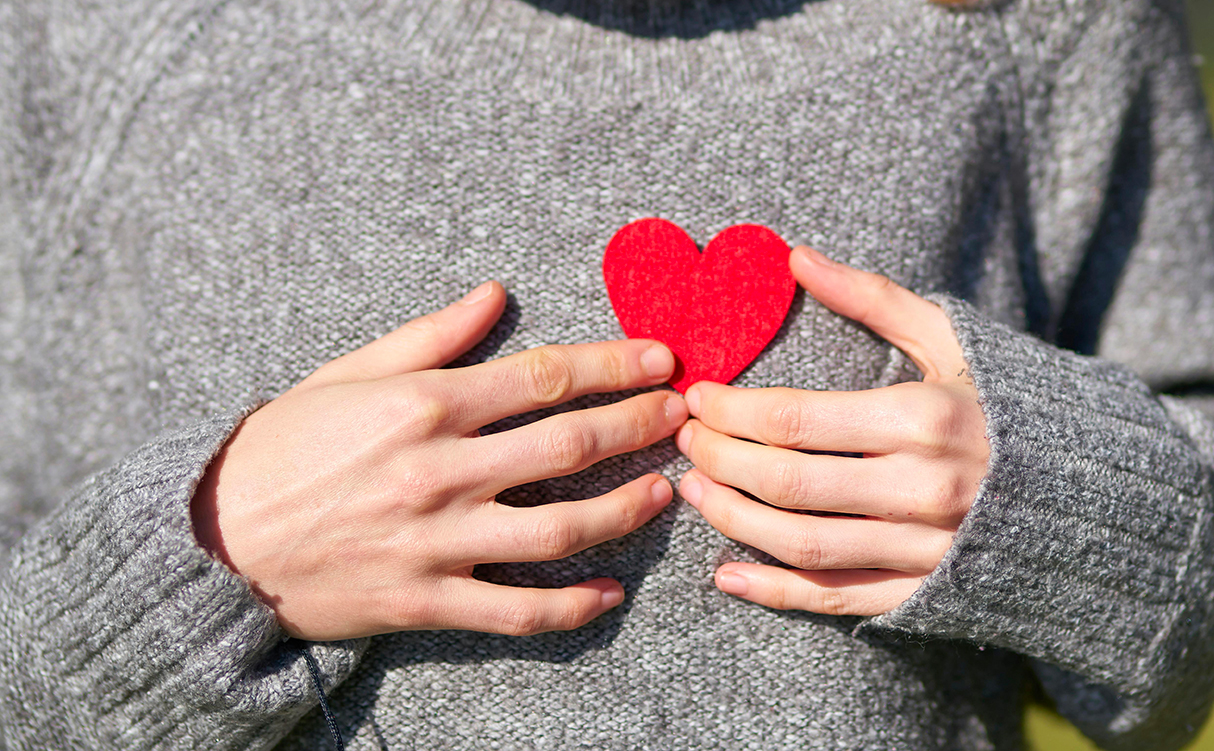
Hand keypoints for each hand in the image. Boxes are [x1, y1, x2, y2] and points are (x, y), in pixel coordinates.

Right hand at [192, 281, 687, 640]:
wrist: (213, 540)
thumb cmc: (282, 447)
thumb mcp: (348, 373)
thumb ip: (430, 336)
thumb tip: (495, 293)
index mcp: (424, 404)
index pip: (545, 376)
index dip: (614, 365)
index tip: (662, 359)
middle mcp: (440, 469)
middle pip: (568, 443)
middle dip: (639, 425)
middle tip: (684, 416)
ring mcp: (438, 540)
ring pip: (559, 527)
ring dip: (624, 508)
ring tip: (664, 491)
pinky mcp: (427, 600)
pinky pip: (517, 610)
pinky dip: (571, 605)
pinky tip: (610, 592)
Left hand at [675, 247, 988, 616]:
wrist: (1097, 495)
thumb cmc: (1010, 404)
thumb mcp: (950, 340)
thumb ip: (871, 298)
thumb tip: (795, 256)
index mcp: (924, 417)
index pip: (793, 418)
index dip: (730, 410)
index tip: (698, 396)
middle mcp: (923, 488)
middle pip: (785, 481)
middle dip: (718, 458)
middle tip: (684, 440)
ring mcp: (923, 549)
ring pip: (800, 543)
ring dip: (731, 519)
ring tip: (694, 492)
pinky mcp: (924, 594)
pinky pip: (834, 599)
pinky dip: (774, 591)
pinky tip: (727, 574)